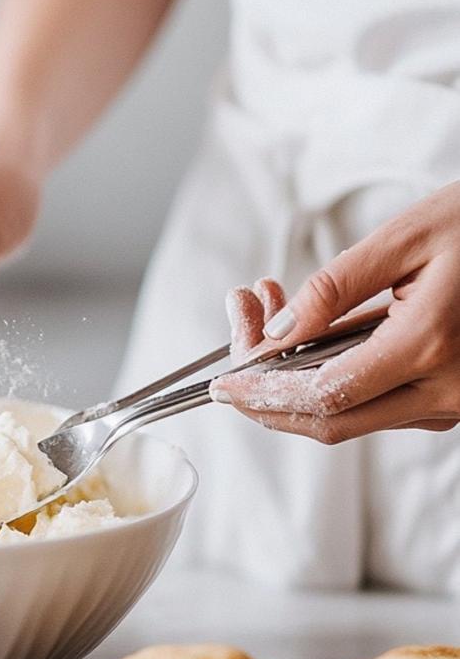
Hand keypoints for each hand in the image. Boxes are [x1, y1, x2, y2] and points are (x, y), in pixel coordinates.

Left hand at [211, 183, 459, 441]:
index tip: (221, 383)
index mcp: (430, 346)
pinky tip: (304, 327)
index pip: (324, 396)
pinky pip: (374, 403)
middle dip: (265, 391)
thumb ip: (335, 287)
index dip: (263, 395)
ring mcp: (450, 402)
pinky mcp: (448, 400)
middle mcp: (445, 390)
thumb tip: (274, 331)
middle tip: (235, 334)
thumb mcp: (405, 237)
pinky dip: (327, 374)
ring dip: (291, 377)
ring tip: (260, 305)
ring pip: (349, 416)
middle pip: (329, 422)